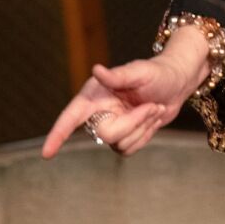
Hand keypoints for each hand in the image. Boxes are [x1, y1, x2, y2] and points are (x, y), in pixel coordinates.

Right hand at [40, 55, 196, 158]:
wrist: (177, 83)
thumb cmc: (158, 72)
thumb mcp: (140, 71)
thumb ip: (118, 75)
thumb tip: (97, 70)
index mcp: (94, 95)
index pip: (70, 118)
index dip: (57, 135)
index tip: (46, 153)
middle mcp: (98, 111)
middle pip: (105, 134)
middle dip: (132, 124)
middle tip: (153, 106)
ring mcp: (110, 126)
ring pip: (119, 144)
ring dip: (142, 128)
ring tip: (155, 108)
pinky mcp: (123, 136)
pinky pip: (129, 149)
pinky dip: (145, 136)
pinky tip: (152, 119)